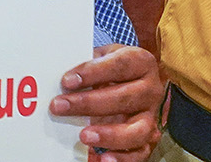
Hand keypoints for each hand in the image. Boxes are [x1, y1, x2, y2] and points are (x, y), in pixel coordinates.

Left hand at [50, 44, 163, 161]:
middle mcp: (150, 90)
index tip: (67, 80)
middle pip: (124, 97)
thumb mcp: (103, 58)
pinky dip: (121, 158)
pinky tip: (101, 158)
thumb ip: (87, 64)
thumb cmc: (113, 70)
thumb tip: (60, 75)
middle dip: (89, 103)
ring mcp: (150, 116)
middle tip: (60, 106)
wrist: (131, 82)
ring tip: (84, 135)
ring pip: (138, 129)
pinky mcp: (147, 139)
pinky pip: (139, 153)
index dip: (93, 72)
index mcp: (142, 63)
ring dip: (109, 134)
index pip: (120, 65)